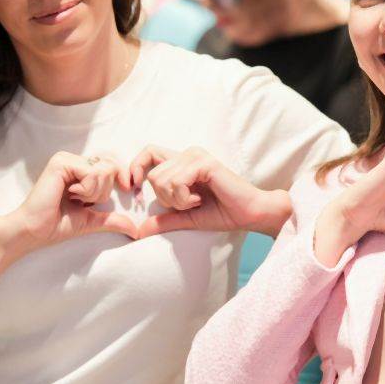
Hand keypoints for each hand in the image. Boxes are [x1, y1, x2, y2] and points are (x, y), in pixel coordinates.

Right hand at [3, 152, 136, 251]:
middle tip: (83, 201)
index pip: (111, 164)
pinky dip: (87, 189)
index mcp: (79, 170)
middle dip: (104, 190)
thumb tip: (135, 231)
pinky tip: (70, 194)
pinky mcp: (61, 162)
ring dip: (94, 192)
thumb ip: (112, 220)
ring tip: (74, 198)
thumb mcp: (91, 221)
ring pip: (103, 169)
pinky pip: (92, 172)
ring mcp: (66, 159)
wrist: (34, 231)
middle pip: (111, 166)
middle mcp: (73, 160)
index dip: (122, 176)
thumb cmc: (56, 225)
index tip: (128, 188)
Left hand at [126, 146, 289, 237]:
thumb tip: (138, 231)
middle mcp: (188, 154)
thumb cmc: (222, 213)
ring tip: (197, 201)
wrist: (250, 214)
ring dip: (177, 200)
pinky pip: (177, 182)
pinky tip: (200, 199)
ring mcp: (197, 156)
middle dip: (165, 198)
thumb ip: (164, 220)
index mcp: (182, 162)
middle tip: (188, 204)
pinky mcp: (205, 163)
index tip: (135, 189)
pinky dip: (184, 198)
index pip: (148, 152)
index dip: (136, 167)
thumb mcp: (186, 218)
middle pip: (153, 175)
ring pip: (162, 179)